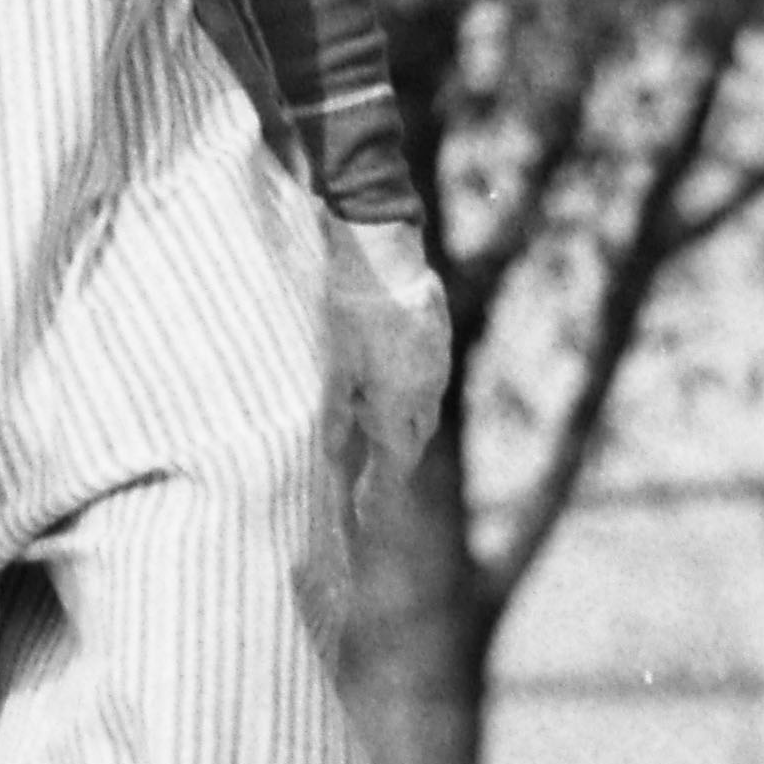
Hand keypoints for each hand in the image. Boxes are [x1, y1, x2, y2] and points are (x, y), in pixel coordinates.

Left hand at [316, 209, 450, 512]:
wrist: (379, 244)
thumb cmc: (344, 308)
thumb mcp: (328, 368)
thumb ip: (331, 418)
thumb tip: (328, 462)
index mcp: (397, 406)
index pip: (391, 468)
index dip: (377, 495)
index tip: (364, 519)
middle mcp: (424, 390)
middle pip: (411, 442)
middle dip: (391, 466)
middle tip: (370, 484)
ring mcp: (435, 361)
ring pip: (422, 409)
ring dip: (402, 428)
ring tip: (378, 435)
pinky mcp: (436, 333)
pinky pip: (426, 379)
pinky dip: (408, 394)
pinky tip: (389, 384)